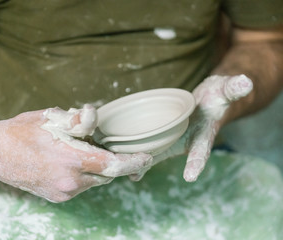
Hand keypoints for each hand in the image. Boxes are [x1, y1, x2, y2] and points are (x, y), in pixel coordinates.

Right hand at [0, 105, 151, 202]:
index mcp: (71, 160)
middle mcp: (70, 182)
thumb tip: (95, 113)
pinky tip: (71, 162)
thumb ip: (77, 120)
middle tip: (111, 148)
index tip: (147, 158)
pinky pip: (81, 186)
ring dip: (97, 168)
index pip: (115, 165)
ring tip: (82, 151)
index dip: (135, 162)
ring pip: (95, 181)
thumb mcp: (50, 118)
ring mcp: (63, 193)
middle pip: (107, 174)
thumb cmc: (22, 131)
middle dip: (114, 163)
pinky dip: (84, 175)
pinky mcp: (57, 198)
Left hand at [129, 75, 252, 181]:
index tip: (190, 176)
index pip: (202, 148)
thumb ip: (233, 88)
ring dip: (142, 161)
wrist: (209, 102)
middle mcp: (187, 140)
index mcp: (204, 132)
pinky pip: (150, 144)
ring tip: (127, 174)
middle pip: (170, 155)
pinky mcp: (163, 134)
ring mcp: (174, 138)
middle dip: (154, 163)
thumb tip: (245, 82)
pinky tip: (125, 161)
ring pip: (157, 152)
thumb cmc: (217, 97)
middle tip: (136, 173)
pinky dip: (139, 151)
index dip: (197, 161)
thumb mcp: (226, 90)